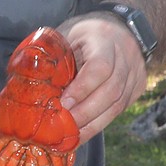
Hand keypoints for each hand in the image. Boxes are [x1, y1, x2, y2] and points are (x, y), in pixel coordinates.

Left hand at [57, 15, 147, 143]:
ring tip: (70, 136)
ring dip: (92, 124)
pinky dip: (99, 123)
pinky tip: (82, 133)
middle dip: (85, 113)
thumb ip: (54, 57)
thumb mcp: (68, 35)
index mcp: (104, 38)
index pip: (100, 67)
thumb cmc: (85, 34)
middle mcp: (126, 56)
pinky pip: (119, 111)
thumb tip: (28, 85)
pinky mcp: (137, 88)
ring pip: (117, 105)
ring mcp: (135, 74)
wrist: (122, 29)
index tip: (63, 103)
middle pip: (111, 91)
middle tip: (63, 126)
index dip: (82, 88)